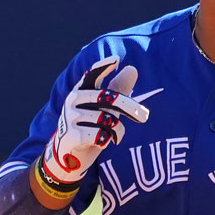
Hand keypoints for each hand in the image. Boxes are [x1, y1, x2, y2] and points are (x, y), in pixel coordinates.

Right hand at [41, 56, 150, 184]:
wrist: (70, 154)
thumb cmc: (91, 125)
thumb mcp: (104, 107)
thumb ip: (118, 89)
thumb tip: (132, 69)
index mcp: (82, 90)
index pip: (93, 74)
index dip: (103, 67)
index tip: (116, 60)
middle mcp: (73, 100)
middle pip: (110, 98)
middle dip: (130, 108)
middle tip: (144, 117)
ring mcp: (70, 117)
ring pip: (108, 120)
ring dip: (117, 130)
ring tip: (111, 134)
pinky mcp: (71, 135)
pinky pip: (101, 135)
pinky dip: (107, 140)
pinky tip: (100, 142)